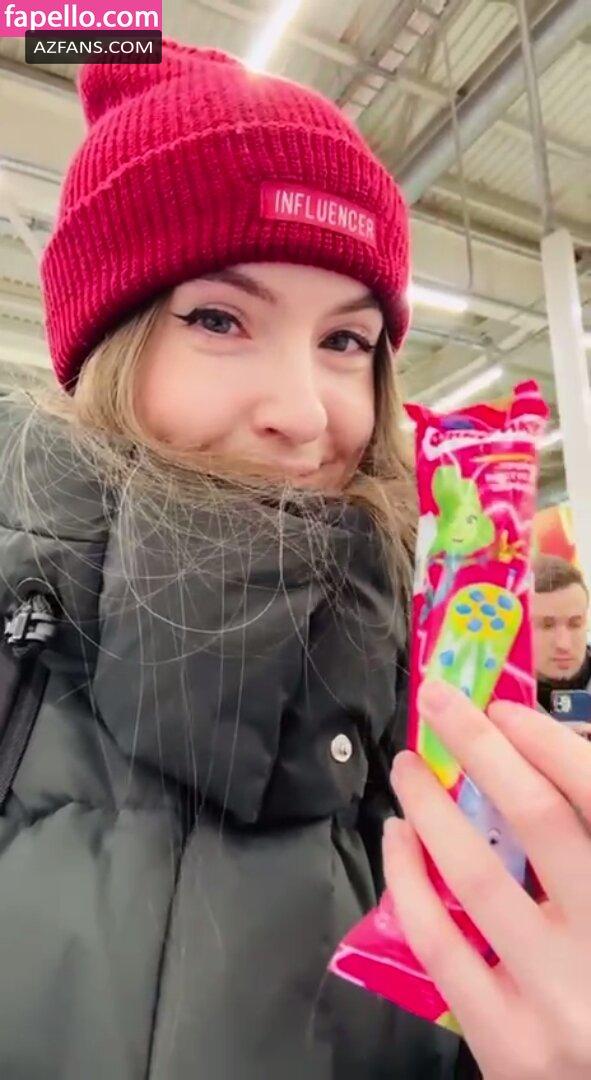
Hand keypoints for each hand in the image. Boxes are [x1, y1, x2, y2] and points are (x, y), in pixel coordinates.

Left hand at [383, 680, 590, 1079]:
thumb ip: (586, 839)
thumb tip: (535, 762)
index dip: (549, 745)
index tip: (505, 711)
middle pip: (540, 821)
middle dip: (482, 747)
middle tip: (438, 701)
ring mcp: (559, 1000)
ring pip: (479, 876)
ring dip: (433, 806)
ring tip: (406, 767)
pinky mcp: (508, 1046)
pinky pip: (440, 944)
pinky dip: (409, 880)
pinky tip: (398, 838)